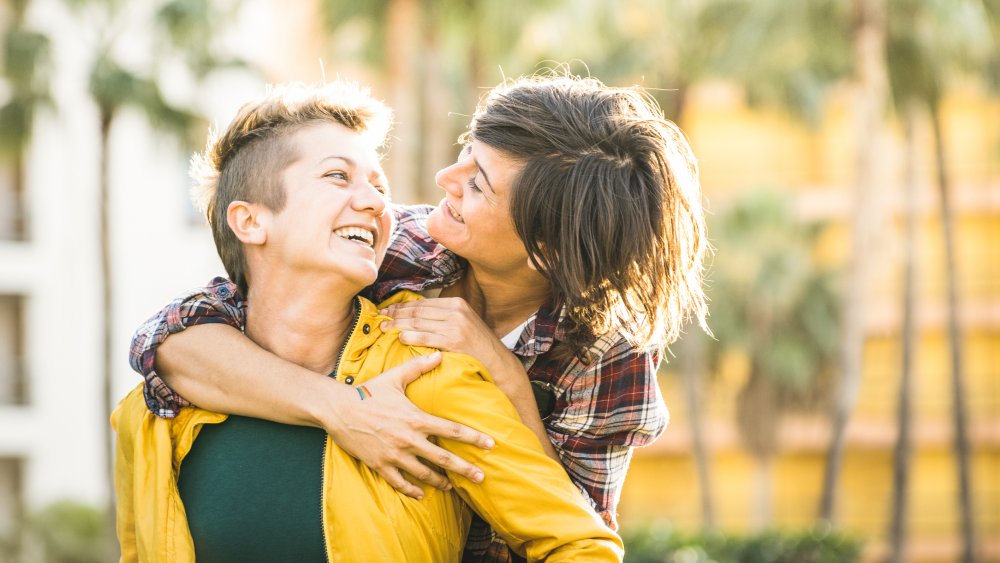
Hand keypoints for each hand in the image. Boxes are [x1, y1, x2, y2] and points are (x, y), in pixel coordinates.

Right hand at [323, 352, 494, 499]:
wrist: (337, 410)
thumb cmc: (368, 392)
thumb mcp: (394, 377)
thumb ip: (418, 366)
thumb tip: (439, 354)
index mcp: (416, 419)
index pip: (451, 430)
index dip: (474, 438)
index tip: (491, 445)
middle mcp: (408, 440)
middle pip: (443, 459)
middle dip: (465, 469)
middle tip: (481, 477)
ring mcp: (394, 455)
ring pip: (423, 474)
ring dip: (440, 482)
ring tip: (452, 486)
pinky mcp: (380, 465)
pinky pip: (399, 482)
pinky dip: (412, 490)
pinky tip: (421, 494)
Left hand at [380, 297, 519, 387]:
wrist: (496, 361)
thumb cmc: (477, 345)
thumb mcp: (464, 323)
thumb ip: (443, 317)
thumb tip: (416, 315)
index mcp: (457, 304)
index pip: (423, 303)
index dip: (403, 306)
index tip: (388, 309)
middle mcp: (456, 311)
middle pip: (418, 311)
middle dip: (396, 314)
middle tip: (381, 318)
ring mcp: (455, 325)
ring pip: (419, 322)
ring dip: (398, 325)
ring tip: (385, 328)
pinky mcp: (454, 340)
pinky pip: (426, 337)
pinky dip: (411, 337)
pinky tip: (400, 338)